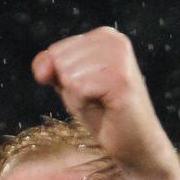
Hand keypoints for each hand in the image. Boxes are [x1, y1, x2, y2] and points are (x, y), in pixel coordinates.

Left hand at [30, 27, 179, 179]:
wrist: (136, 144)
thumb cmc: (104, 115)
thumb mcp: (70, 84)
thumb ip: (50, 67)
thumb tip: (43, 70)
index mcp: (105, 35)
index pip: (56, 51)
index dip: (65, 79)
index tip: (93, 89)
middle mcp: (114, 39)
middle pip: (60, 61)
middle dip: (71, 87)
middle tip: (98, 99)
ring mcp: (119, 57)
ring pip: (67, 74)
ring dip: (78, 97)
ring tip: (103, 103)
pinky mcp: (120, 78)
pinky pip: (77, 88)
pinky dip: (84, 105)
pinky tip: (107, 108)